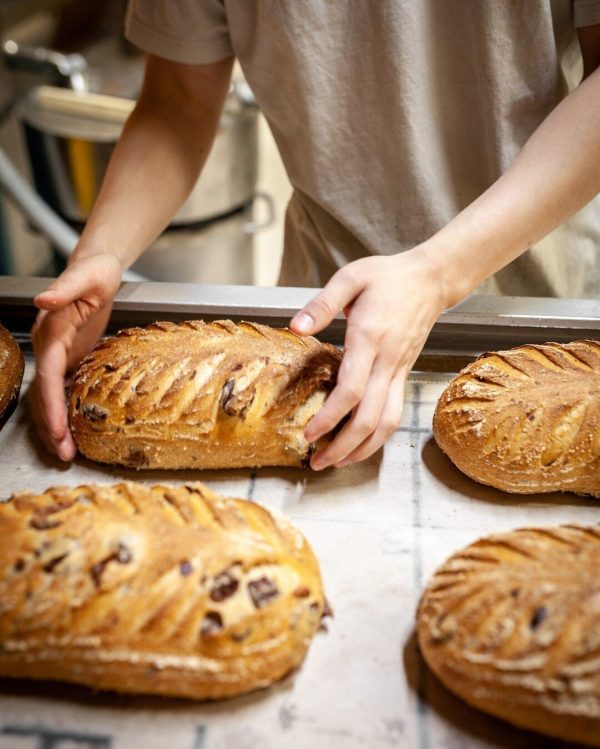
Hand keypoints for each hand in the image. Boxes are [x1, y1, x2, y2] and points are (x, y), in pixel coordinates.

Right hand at [30, 253, 121, 460]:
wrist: (98, 269)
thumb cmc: (95, 272)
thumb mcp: (86, 276)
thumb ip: (65, 288)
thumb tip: (44, 297)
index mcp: (52, 333)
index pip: (48, 376)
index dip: (52, 405)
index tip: (59, 429)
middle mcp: (49, 347)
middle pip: (45, 394)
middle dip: (52, 425)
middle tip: (64, 454)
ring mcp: (58, 354)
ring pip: (51, 396)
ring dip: (57, 425)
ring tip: (67, 452)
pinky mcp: (69, 359)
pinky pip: (63, 391)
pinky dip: (67, 412)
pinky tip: (75, 431)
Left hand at [290, 248, 446, 468]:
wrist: (430, 280)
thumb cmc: (388, 278)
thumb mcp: (350, 278)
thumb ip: (322, 304)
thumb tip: (295, 327)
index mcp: (370, 338)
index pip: (352, 390)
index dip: (330, 417)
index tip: (309, 433)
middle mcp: (387, 362)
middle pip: (369, 418)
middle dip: (343, 446)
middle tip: (317, 462)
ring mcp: (399, 371)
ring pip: (387, 423)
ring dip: (362, 448)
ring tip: (337, 462)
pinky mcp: (403, 375)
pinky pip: (394, 414)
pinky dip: (377, 436)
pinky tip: (359, 444)